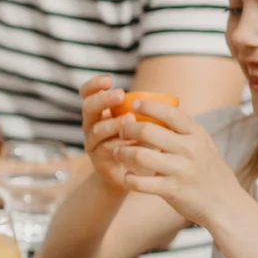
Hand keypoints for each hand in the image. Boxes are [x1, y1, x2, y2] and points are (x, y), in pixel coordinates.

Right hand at [78, 75, 133, 193]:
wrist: (127, 177)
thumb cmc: (136, 145)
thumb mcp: (137, 126)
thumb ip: (142, 113)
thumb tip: (169, 99)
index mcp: (99, 113)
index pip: (88, 94)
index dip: (94, 85)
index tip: (109, 79)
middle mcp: (91, 126)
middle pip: (88, 108)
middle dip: (103, 100)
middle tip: (120, 94)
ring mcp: (93, 144)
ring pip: (97, 130)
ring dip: (113, 123)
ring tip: (130, 119)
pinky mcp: (99, 161)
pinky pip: (106, 150)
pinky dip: (119, 144)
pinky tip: (131, 142)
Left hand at [104, 98, 244, 229]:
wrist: (225, 204)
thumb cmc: (210, 172)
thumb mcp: (204, 145)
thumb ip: (184, 132)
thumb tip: (157, 113)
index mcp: (197, 135)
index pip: (169, 112)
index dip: (148, 106)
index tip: (134, 104)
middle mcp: (189, 150)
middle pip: (146, 130)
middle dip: (127, 129)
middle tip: (121, 131)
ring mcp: (180, 170)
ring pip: (138, 155)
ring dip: (122, 152)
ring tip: (118, 152)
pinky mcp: (171, 191)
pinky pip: (140, 182)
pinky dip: (129, 178)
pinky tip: (128, 176)